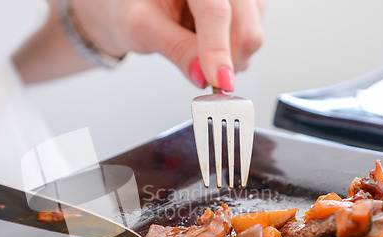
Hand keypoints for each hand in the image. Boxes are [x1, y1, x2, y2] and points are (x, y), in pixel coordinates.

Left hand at [71, 0, 264, 90]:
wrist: (133, 5)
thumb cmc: (130, 8)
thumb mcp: (142, 28)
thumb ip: (175, 49)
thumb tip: (201, 76)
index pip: (215, 11)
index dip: (217, 50)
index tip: (218, 82)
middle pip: (245, 28)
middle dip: (225, 62)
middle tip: (200, 77)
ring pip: (251, 37)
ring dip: (227, 59)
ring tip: (193, 47)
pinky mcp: (247, 11)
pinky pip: (249, 41)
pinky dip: (229, 55)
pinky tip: (205, 45)